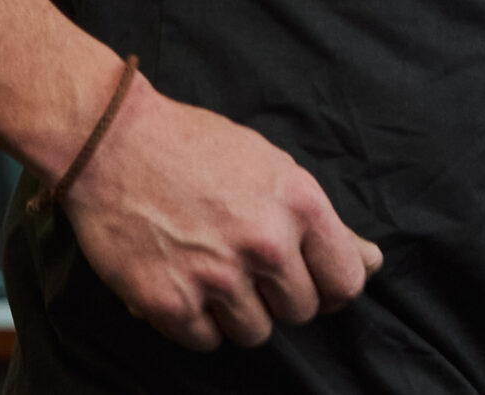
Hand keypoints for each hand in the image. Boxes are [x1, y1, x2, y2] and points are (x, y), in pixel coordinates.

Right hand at [61, 72, 381, 351]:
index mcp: (299, 204)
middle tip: (245, 265)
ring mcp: (218, 276)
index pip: (346, 282)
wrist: (111, 142)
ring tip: (211, 271)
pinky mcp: (171, 302)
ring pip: (254, 333)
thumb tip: (373, 261)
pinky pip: (206, 342)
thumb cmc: (195, 147)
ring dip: (236, 313)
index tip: (307, 279)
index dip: (329, 287)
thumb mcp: (272, 168)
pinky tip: (183, 284)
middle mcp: (265, 243)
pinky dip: (196, 322)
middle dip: (278, 296)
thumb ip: (323, 223)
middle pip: (300, 312)